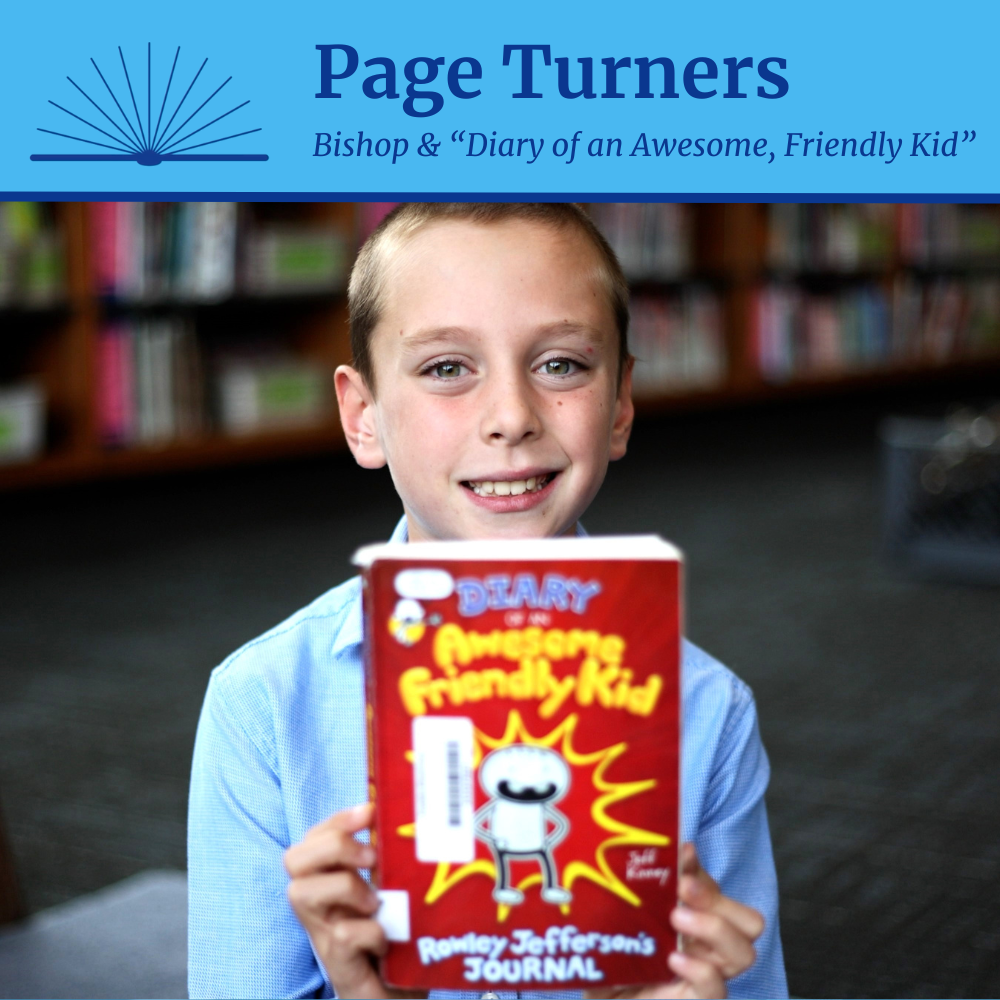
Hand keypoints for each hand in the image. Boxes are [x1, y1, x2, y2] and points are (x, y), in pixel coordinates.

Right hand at [284, 803, 424, 999]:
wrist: (399, 999)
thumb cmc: (399, 945)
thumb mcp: (396, 895)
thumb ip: (393, 865)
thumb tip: (409, 822)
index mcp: (330, 885)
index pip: (314, 839)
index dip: (338, 819)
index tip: (370, 809)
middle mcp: (319, 909)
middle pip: (294, 858)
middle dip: (334, 844)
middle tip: (370, 856)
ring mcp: (324, 938)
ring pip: (301, 893)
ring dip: (344, 885)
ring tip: (375, 901)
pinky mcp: (340, 968)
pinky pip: (343, 935)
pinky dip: (370, 931)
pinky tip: (386, 942)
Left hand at [585, 843, 763, 998]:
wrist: (597, 999)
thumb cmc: (612, 957)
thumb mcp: (626, 917)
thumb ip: (652, 886)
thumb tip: (681, 849)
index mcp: (693, 922)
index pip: (717, 892)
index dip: (702, 874)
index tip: (681, 858)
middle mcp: (707, 949)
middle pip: (749, 922)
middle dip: (717, 899)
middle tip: (683, 888)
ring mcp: (705, 978)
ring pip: (744, 953)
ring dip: (714, 928)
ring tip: (676, 918)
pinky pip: (717, 989)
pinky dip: (701, 970)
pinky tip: (674, 958)